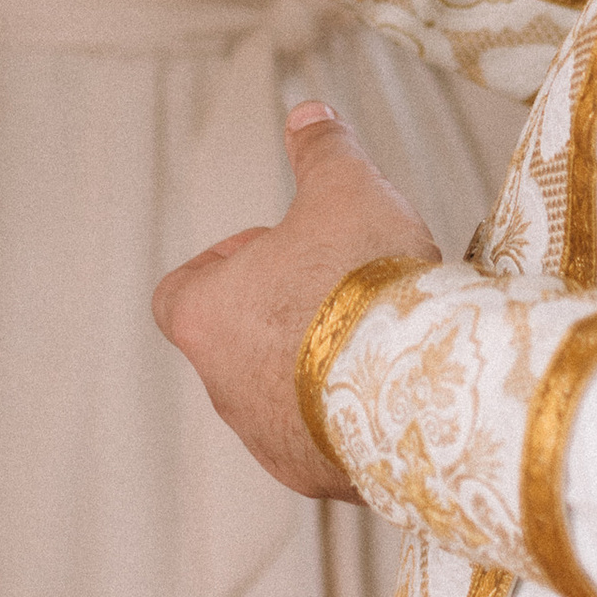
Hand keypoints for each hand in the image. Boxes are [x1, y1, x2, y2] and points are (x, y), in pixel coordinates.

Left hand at [153, 102, 442, 497]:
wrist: (417, 387)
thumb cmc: (362, 281)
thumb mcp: (344, 187)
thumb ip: (321, 150)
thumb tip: (308, 117)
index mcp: (205, 318)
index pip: (179, 293)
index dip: (223, 263)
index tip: (274, 246)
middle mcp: (225, 390)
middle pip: (236, 340)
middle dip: (283, 308)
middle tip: (339, 280)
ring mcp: (273, 443)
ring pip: (281, 395)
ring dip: (317, 364)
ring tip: (375, 330)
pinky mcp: (323, 480)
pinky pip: (326, 439)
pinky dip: (351, 410)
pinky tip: (395, 379)